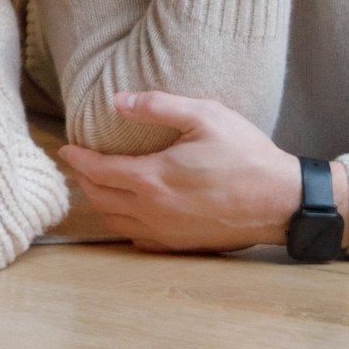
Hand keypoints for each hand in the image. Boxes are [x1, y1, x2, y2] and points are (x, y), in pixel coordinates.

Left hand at [55, 92, 342, 253]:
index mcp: (153, 179)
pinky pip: (138, 239)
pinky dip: (122, 224)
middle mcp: (153, 211)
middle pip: (100, 198)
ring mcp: (167, 233)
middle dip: (83, 179)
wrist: (282, 201)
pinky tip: (127, 212)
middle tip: (77, 163)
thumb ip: (158, 106)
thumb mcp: (205, 115)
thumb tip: (117, 102)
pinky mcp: (182, 246)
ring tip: (95, 185)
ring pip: (115, 222)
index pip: (98, 171)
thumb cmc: (246, 155)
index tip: (66, 147)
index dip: (77, 158)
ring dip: (100, 203)